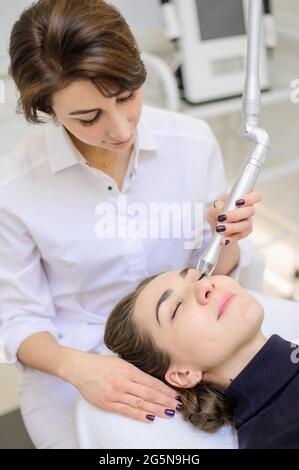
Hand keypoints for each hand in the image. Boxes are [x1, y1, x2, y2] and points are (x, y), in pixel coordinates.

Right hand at [67, 351, 181, 423]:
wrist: (80, 368)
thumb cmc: (101, 364)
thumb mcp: (121, 362)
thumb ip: (135, 371)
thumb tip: (153, 382)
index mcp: (128, 369)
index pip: (151, 382)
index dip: (165, 390)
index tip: (176, 395)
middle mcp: (123, 382)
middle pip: (149, 394)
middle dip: (165, 401)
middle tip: (178, 406)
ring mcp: (115, 394)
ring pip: (140, 404)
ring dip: (156, 409)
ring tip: (168, 413)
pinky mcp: (107, 403)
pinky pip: (126, 411)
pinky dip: (139, 415)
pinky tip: (150, 418)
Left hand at [206, 190, 261, 245]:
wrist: (215, 227)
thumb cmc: (216, 212)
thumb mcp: (212, 208)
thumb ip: (216, 206)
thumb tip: (220, 207)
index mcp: (242, 199)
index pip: (255, 196)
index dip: (250, 198)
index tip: (238, 202)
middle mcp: (248, 210)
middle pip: (250, 211)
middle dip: (235, 215)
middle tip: (222, 217)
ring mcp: (248, 222)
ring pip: (246, 225)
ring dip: (232, 227)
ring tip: (219, 229)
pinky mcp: (244, 233)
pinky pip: (241, 236)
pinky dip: (231, 238)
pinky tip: (223, 240)